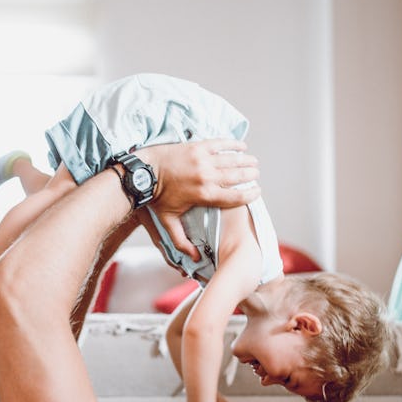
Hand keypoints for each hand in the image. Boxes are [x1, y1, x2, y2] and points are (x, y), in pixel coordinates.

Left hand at [145, 140, 259, 257]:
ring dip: (246, 160)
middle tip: (255, 176)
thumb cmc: (156, 198)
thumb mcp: (168, 222)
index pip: (235, 196)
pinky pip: (221, 143)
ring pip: (233, 159)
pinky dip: (233, 144)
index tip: (257, 193)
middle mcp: (207, 177)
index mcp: (204, 196)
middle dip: (251, 176)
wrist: (144, 173)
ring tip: (253, 163)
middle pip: (238, 176)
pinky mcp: (197, 146)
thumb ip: (182, 241)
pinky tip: (242, 145)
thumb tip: (195, 258)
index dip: (250, 194)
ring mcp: (203, 160)